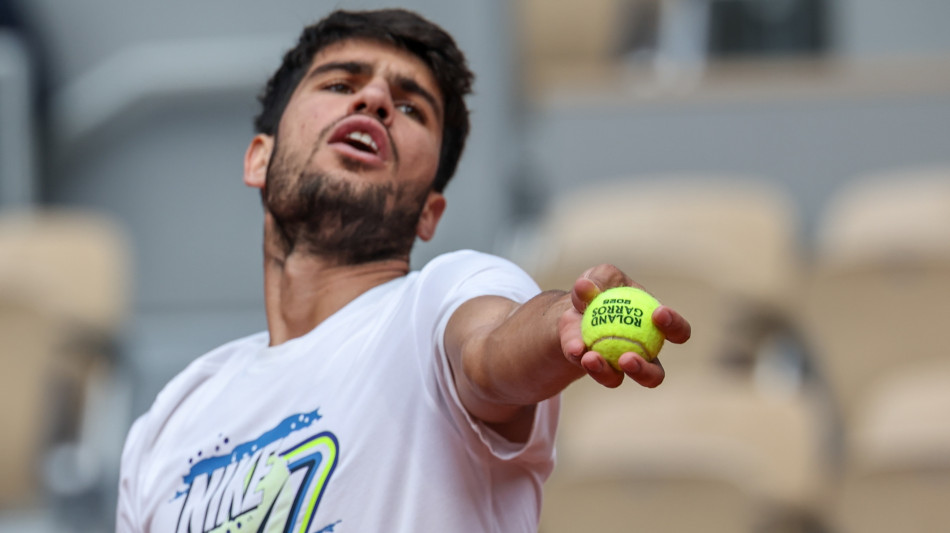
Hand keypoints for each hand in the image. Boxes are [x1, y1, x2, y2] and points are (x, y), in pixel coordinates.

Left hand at [558, 264, 691, 388]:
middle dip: (644, 370)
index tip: (658, 314)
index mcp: (656, 328)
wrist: (575, 308)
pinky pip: (588, 368)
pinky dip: (580, 358)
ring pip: (618, 380)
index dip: (674, 326)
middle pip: (654, 374)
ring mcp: (617, 366)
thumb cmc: (601, 289)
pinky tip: (574, 348)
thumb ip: (599, 278)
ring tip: (591, 357)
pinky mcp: (594, 369)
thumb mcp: (602, 276)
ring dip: (606, 372)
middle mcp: (643, 354)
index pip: (677, 331)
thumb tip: (585, 287)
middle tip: (627, 358)